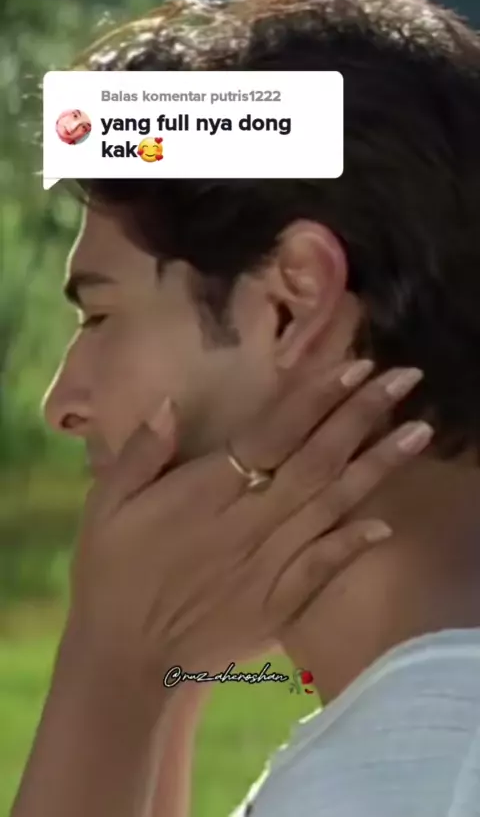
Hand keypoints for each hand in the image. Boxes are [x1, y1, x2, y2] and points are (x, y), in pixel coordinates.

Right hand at [68, 360, 431, 700]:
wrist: (126, 660)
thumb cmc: (112, 574)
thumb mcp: (105, 506)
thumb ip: (140, 453)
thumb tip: (169, 404)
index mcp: (205, 492)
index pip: (273, 434)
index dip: (316, 398)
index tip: (355, 367)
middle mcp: (246, 523)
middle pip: (316, 461)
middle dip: (363, 415)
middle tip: (405, 378)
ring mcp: (267, 565)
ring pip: (331, 506)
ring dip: (377, 467)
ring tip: (418, 431)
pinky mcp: (277, 602)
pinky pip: (324, 567)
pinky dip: (355, 543)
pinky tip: (386, 521)